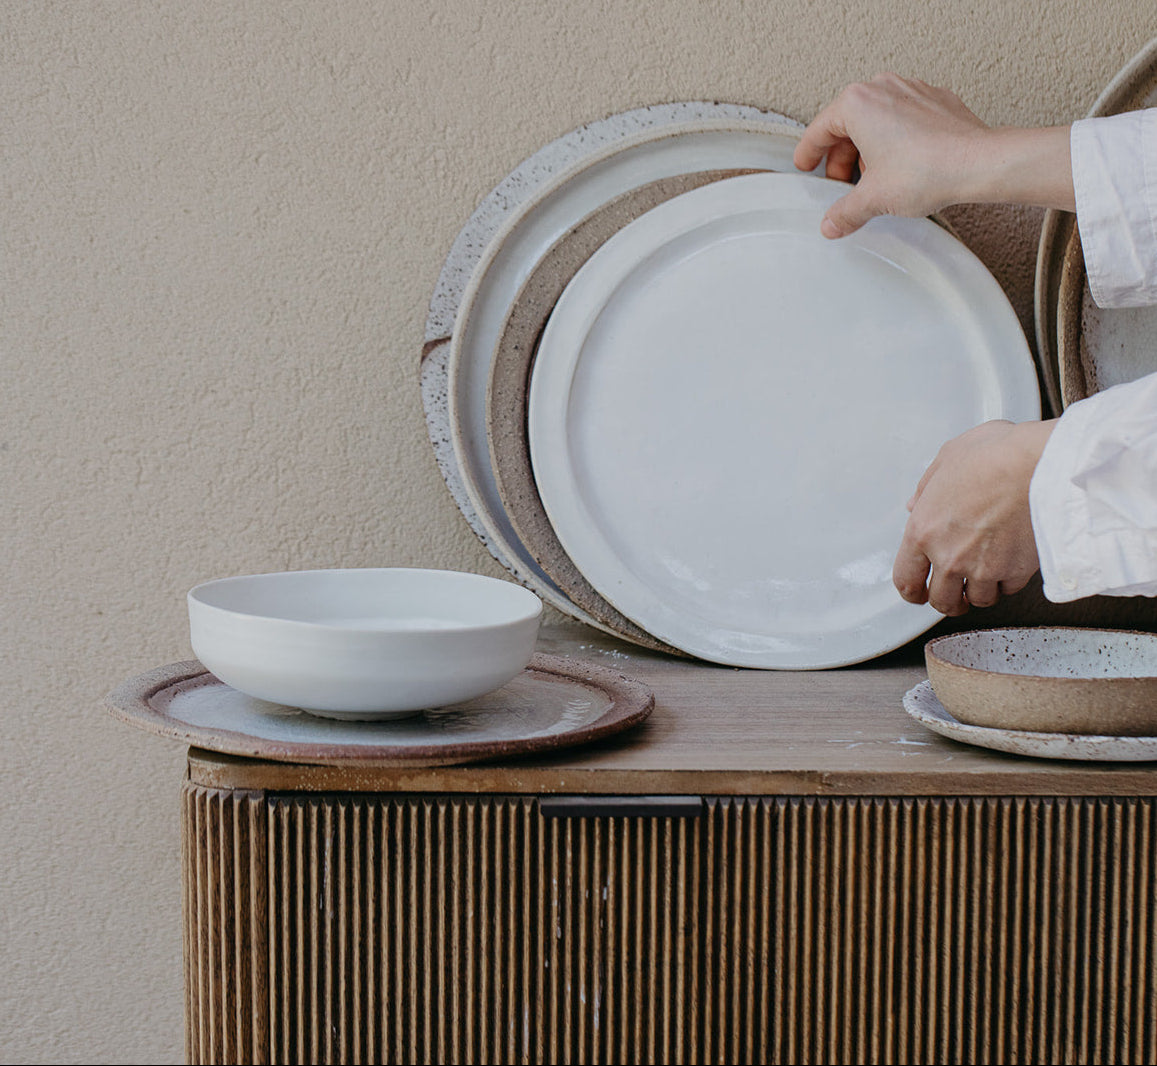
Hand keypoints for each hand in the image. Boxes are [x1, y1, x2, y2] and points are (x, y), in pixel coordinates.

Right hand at [793, 73, 1074, 237]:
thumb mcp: (872, 198)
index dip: (809, 154)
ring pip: (876, 120)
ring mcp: (912, 90)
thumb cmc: (926, 169)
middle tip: (841, 184)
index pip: (819, 130)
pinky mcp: (936, 101)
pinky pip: (903, 119)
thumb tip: (832, 224)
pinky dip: (895, 141)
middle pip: (847, 124)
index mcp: (857, 104)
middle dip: (841, 157)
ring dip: (868, 149)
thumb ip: (845, 212)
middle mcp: (883, 88)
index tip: (806, 165)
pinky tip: (900, 167)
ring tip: (872, 180)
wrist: (978, 163)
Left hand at [893, 419, 1055, 615]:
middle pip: (942, 600)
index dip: (911, 591)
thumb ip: (926, 487)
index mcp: (924, 531)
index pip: (906, 579)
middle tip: (954, 592)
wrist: (1042, 465)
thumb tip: (918, 502)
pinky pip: (1009, 589)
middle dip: (947, 599)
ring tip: (985, 575)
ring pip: (978, 599)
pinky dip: (1008, 581)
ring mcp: (984, 568)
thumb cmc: (997, 456)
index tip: (917, 593)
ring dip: (980, 590)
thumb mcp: (947, 459)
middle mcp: (950, 556)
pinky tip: (1010, 563)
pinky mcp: (1017, 572)